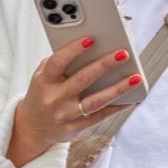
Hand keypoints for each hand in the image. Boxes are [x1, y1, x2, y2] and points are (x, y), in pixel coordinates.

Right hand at [7, 42, 144, 167]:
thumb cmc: (42, 95)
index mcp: (44, 81)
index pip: (58, 62)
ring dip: (117, 89)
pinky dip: (116, 107)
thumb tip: (85, 45)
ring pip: (95, 101)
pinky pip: (100, 116)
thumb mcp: (41, 77)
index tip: (91, 39)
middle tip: (123, 53)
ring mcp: (66, 115)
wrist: (32, 128)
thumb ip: (57, 62)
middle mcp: (55, 98)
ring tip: (135, 78)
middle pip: (82, 79)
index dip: (73, 50)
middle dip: (104, 65)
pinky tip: (131, 99)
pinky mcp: (76, 128)